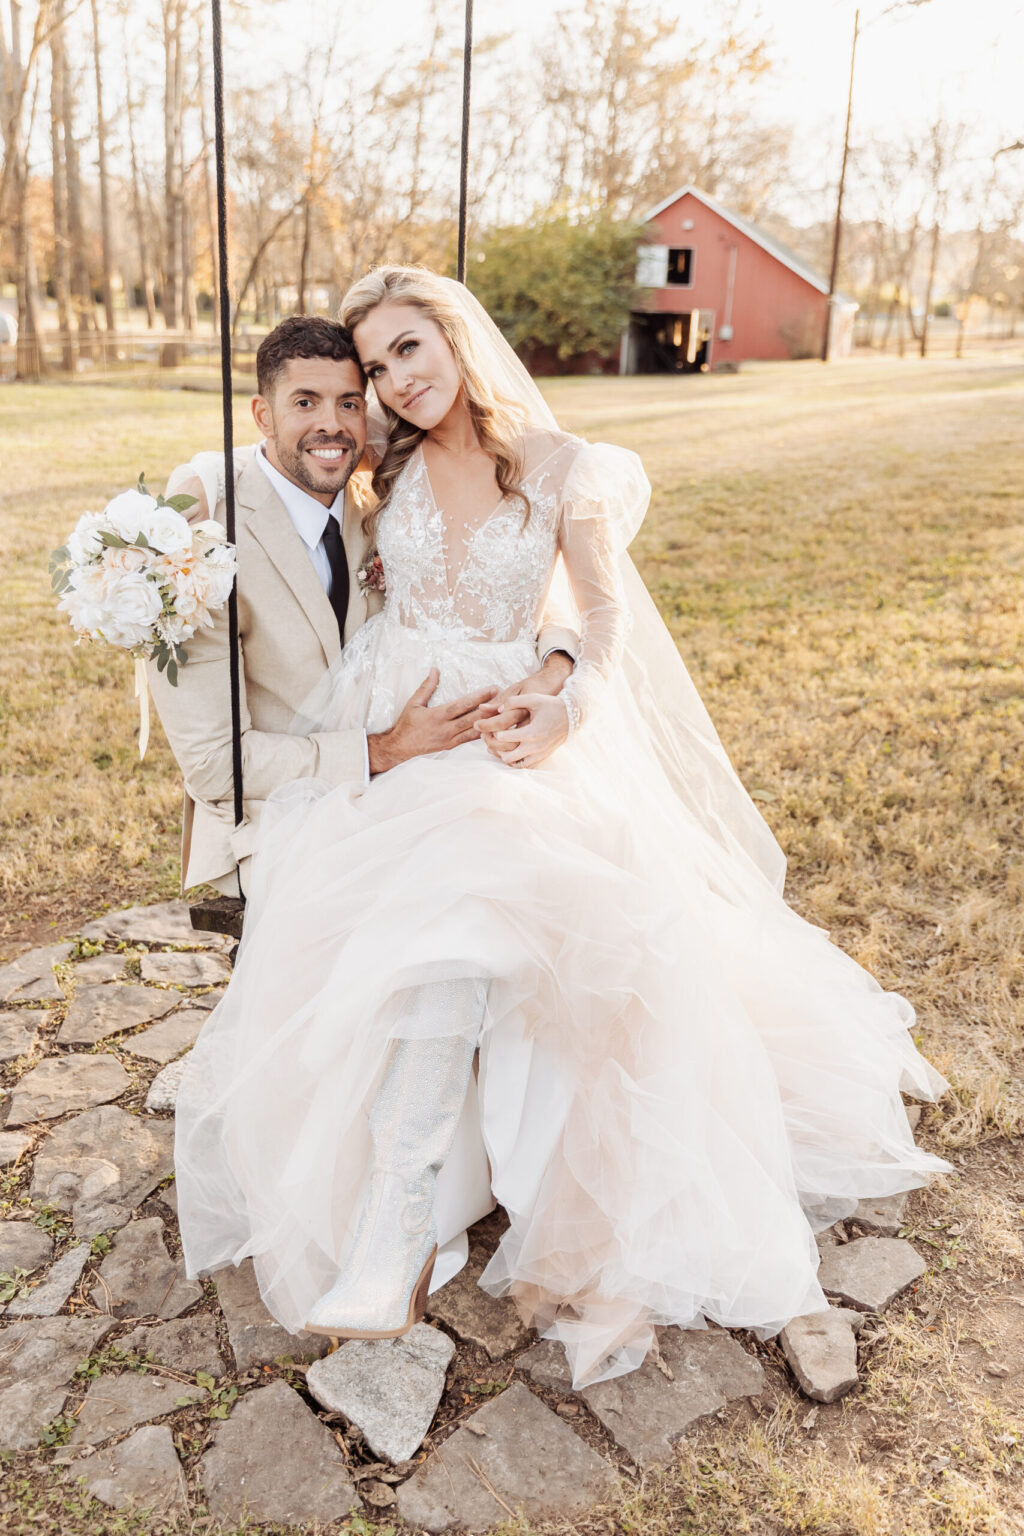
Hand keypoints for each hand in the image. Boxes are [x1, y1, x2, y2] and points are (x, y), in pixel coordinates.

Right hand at [367, 670, 496, 773]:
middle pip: (472, 718)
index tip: (492, 689)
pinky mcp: (451, 746)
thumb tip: (434, 670)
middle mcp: (446, 729)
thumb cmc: (406, 724)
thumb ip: (426, 687)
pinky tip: (492, 729)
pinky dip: (481, 734)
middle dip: (490, 709)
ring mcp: (449, 739)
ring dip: (489, 723)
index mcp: (438, 716)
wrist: (400, 747)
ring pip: (474, 731)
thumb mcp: (414, 703)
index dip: (479, 697)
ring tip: (504, 715)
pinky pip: (469, 740)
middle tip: (505, 700)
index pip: (462, 705)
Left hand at [475, 651, 573, 756]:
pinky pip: (523, 766)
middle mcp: (535, 747)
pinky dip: (513, 761)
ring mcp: (539, 754)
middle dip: (494, 747)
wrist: (572, 717)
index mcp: (532, 732)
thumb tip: (497, 708)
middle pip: (507, 756)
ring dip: (502, 756)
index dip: (491, 732)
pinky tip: (506, 751)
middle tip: (487, 738)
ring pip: (514, 764)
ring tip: (495, 745)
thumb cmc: (552, 705)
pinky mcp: (541, 757)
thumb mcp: (534, 698)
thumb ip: (514, 702)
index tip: (485, 727)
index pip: (505, 737)